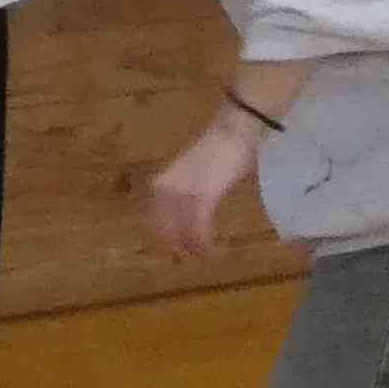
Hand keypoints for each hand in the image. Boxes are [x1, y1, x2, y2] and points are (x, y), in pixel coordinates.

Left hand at [145, 115, 257, 259]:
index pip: (155, 218)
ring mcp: (183, 192)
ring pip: (181, 230)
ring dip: (192, 247)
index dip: (164, 237)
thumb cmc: (221, 148)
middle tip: (190, 258)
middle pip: (163, 228)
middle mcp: (166, 189)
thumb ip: (190, 191)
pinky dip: (203, 242)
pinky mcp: (202, 196)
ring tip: (203, 256)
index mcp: (162, 183)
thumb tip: (194, 208)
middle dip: (175, 246)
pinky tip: (209, 251)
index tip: (175, 249)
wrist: (233, 129)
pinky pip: (198, 227)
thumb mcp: (197, 173)